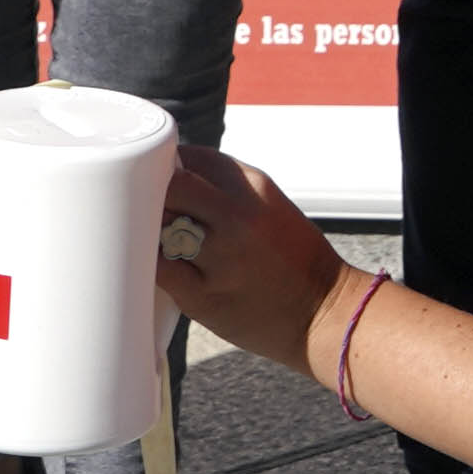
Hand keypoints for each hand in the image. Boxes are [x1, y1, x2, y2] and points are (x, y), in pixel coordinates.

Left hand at [158, 145, 351, 363]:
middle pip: (169, 186)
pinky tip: (157, 266)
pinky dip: (151, 265)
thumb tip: (173, 182)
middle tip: (148, 211)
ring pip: (158, 226)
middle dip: (152, 195)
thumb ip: (229, 193)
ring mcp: (220, 256)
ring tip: (158, 240)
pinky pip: (158, 269)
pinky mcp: (203, 295)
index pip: (194, 158)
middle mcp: (238, 216)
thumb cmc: (298, 262)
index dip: (170, 168)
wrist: (324, 314)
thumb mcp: (272, 209)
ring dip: (150, 231)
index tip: (161, 181)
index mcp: (256, 187)